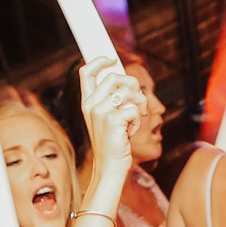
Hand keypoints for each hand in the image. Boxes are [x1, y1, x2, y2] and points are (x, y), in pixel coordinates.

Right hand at [77, 55, 141, 175]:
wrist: (110, 167)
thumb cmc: (112, 144)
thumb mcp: (109, 118)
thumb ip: (113, 99)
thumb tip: (127, 81)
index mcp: (87, 102)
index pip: (86, 72)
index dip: (99, 61)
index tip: (112, 59)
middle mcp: (91, 104)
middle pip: (114, 77)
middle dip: (133, 85)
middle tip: (138, 102)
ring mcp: (100, 112)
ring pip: (128, 91)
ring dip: (139, 105)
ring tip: (134, 120)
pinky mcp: (113, 119)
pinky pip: (134, 108)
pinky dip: (138, 119)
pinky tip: (131, 131)